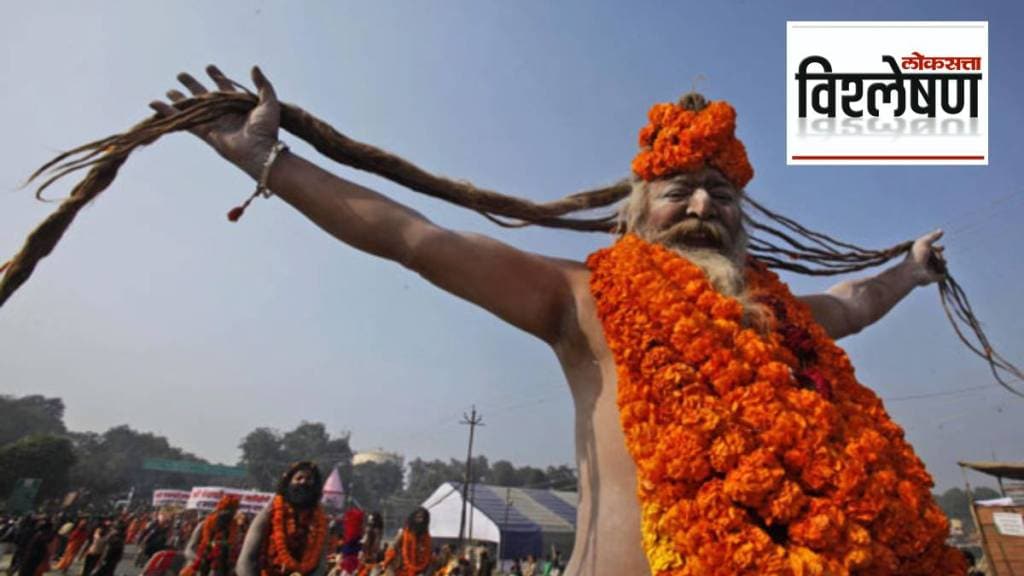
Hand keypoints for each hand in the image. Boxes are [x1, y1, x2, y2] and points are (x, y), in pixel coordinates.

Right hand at [149, 65, 279, 178]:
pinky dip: (168, 112)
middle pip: (204, 95)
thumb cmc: (267, 129)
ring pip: (192, 107)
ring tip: (170, 90)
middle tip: (181, 74)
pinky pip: (183, 121)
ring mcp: (213, 122)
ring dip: (180, 98)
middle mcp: (223, 112)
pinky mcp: (204, 132)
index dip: (217, 77)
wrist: (260, 150)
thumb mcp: (268, 102)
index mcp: (237, 104)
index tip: (209, 67)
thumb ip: (262, 84)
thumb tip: (254, 67)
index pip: (224, 87)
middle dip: (193, 85)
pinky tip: (155, 104)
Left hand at [905, 229, 945, 285]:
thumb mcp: (924, 242)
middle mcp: (924, 262)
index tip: (943, 247)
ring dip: (942, 264)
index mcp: (921, 254)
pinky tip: (941, 272)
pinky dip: (942, 274)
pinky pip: (942, 276)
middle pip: (938, 258)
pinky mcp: (932, 278)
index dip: (938, 248)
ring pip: (942, 266)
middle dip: (941, 256)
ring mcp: (928, 271)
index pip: (932, 250)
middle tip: (941, 258)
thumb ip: (933, 236)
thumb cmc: (917, 256)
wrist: (913, 271)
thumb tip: (941, 230)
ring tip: (942, 263)